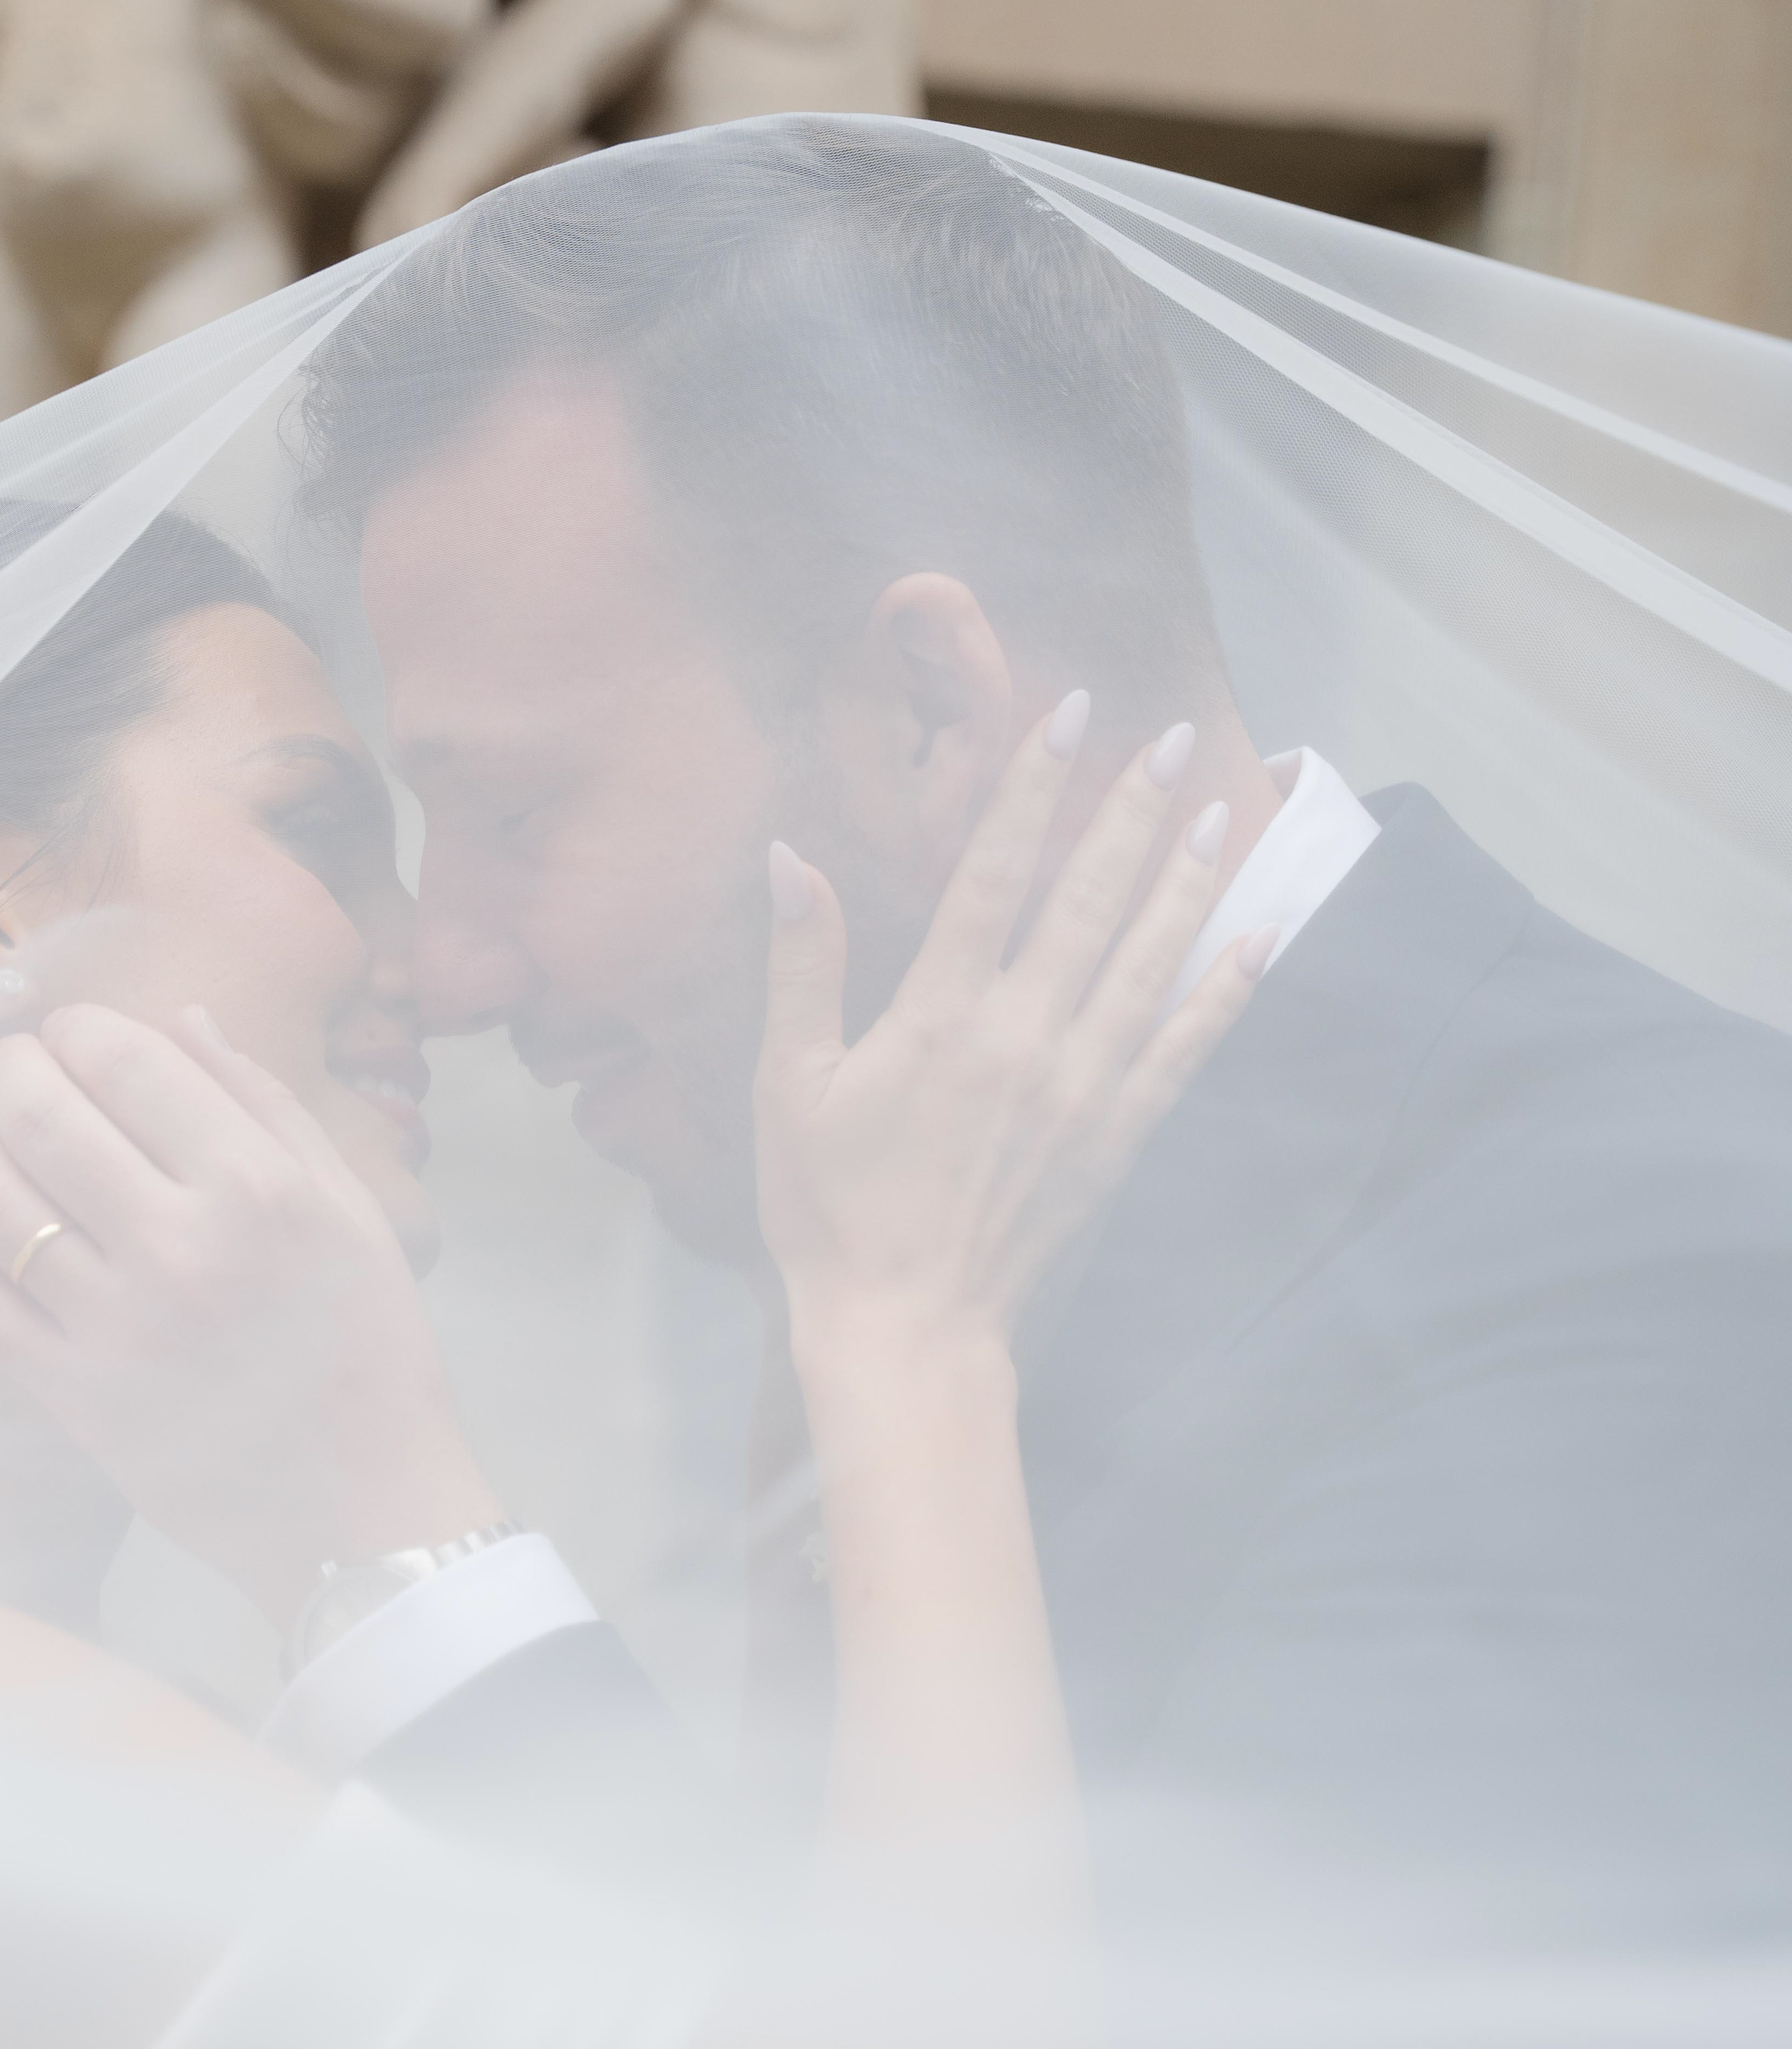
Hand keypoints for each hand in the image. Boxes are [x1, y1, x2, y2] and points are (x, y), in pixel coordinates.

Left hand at [0, 1005, 501, 1631]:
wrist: (366, 1507)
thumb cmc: (368, 1352)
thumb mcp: (352, 1213)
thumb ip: (269, 1109)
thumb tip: (185, 1023)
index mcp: (257, 1189)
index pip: (128, 1062)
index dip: (79, 1028)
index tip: (73, 1032)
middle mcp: (181, 1246)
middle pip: (45, 1116)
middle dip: (12, 1068)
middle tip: (14, 1064)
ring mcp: (119, 1325)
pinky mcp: (77, 1394)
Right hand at [755, 700, 1270, 1388]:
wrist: (907, 1333)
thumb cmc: (831, 1213)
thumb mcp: (789, 1087)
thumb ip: (801, 966)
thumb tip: (788, 857)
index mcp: (940, 1015)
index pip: (994, 872)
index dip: (1032, 785)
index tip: (1070, 715)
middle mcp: (1025, 1037)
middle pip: (1090, 898)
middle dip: (1133, 810)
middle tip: (1171, 735)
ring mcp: (1082, 1089)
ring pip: (1149, 959)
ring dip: (1188, 878)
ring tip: (1219, 808)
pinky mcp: (1117, 1140)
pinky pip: (1185, 1051)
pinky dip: (1226, 991)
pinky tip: (1259, 937)